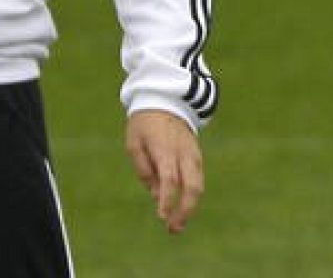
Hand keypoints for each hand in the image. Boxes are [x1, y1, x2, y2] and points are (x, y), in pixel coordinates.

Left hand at [125, 109, 203, 232]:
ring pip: (198, 186)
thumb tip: (155, 194)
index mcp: (164, 149)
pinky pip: (198, 181)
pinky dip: (191, 197)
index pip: (169, 179)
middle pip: (191, 187)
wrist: (166, 103)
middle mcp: (183, 155)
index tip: (162, 216)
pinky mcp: (197, 158)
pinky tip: (182, 208)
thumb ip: (143, 168)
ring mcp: (193, 156)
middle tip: (173, 229)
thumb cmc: (144, 125)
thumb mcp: (134, 143)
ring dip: (190, 208)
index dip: (167, 199)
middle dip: (184, 211)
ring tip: (178, 224)